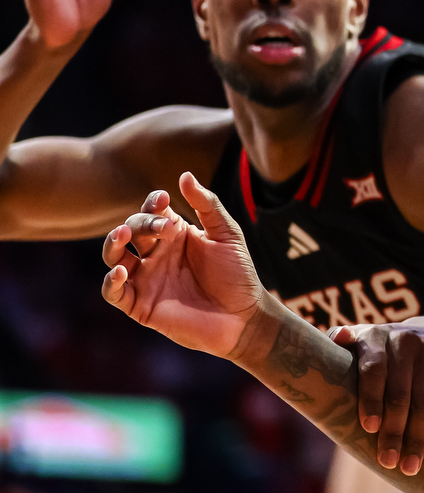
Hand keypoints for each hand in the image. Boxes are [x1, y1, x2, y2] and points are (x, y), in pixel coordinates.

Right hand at [101, 172, 267, 357]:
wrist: (244, 317)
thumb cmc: (238, 275)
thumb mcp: (227, 235)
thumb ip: (208, 205)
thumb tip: (184, 175)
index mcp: (175, 235)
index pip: (152, 212)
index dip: (153, 204)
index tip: (164, 201)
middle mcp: (156, 254)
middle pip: (131, 230)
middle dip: (140, 223)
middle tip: (162, 227)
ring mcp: (146, 279)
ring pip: (114, 257)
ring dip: (112, 244)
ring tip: (121, 235)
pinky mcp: (140, 304)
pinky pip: (113, 292)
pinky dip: (110, 281)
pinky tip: (121, 271)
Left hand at [328, 320, 423, 475]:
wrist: (416, 334)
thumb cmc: (372, 353)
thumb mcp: (351, 345)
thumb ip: (338, 344)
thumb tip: (338, 339)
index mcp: (375, 338)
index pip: (374, 369)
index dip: (372, 399)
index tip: (369, 428)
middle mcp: (405, 341)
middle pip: (400, 393)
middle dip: (394, 431)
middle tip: (388, 461)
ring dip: (418, 438)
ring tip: (410, 466)